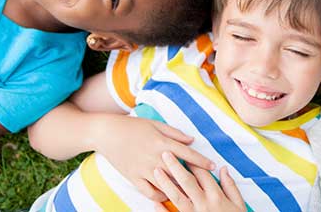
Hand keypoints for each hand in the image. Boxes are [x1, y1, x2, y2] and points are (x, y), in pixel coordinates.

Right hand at [92, 115, 213, 201]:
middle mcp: (155, 158)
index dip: (202, 161)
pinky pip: (150, 193)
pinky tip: (168, 195)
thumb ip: (175, 133)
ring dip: (179, 190)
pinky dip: (161, 196)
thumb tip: (192, 140)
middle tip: (206, 183)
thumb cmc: (133, 126)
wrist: (106, 133)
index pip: (187, 154)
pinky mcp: (133, 178)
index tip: (213, 166)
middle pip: (180, 172)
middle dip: (195, 178)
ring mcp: (144, 170)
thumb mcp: (155, 124)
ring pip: (167, 185)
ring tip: (190, 193)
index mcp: (162, 143)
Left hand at [153, 152, 244, 211]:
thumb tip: (223, 169)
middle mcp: (203, 204)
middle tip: (165, 154)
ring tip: (157, 171)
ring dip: (165, 183)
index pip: (203, 174)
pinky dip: (162, 210)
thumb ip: (230, 186)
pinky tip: (154, 203)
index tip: (185, 153)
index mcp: (216, 196)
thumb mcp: (239, 204)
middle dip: (175, 166)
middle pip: (187, 181)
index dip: (193, 162)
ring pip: (176, 196)